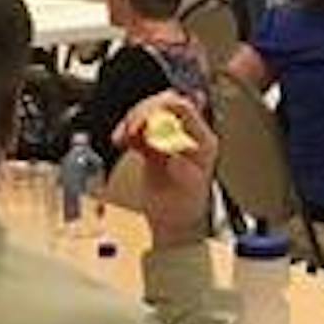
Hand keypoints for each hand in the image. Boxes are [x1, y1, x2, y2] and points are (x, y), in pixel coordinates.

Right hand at [113, 93, 218, 246]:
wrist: (173, 220)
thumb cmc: (187, 206)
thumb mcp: (189, 191)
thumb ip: (185, 172)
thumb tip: (176, 156)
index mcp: (202, 139)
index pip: (185, 108)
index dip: (162, 110)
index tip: (144, 125)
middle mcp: (187, 133)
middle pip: (164, 103)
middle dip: (143, 111)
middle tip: (130, 130)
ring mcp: (169, 137)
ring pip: (148, 112)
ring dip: (131, 120)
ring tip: (122, 137)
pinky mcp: (152, 144)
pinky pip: (138, 128)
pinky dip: (126, 131)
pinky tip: (120, 140)